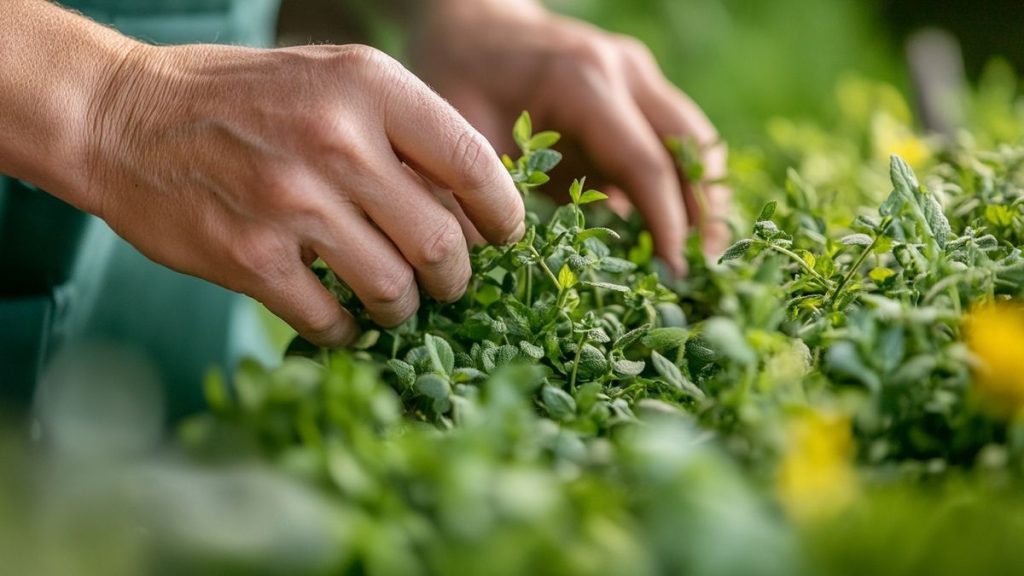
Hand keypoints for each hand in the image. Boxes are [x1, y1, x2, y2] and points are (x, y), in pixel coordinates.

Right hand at [85, 42, 524, 345]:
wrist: (121, 117)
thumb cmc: (241, 100)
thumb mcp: (331, 81)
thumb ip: (402, 132)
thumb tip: (472, 208)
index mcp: (368, 86)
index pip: (474, 162)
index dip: (504, 214)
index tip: (506, 238)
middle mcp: (337, 141)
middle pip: (442, 242)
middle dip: (457, 277)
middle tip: (449, 283)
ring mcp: (292, 204)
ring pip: (393, 289)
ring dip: (403, 308)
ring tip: (394, 300)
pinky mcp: (250, 258)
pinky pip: (330, 321)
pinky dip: (347, 332)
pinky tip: (341, 319)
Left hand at [410, 0, 729, 272]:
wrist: (471, 24)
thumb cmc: (460, 76)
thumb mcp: (460, 135)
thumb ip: (484, 195)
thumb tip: (506, 272)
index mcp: (583, 82)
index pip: (644, 164)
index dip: (665, 224)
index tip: (673, 275)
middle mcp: (624, 72)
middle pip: (689, 149)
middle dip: (701, 215)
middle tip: (702, 274)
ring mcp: (638, 74)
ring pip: (695, 140)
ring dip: (703, 197)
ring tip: (699, 256)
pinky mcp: (639, 87)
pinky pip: (678, 136)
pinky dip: (685, 180)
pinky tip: (678, 227)